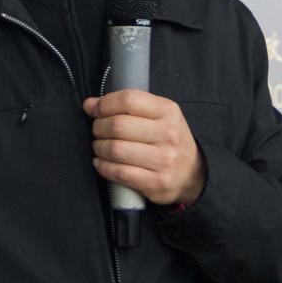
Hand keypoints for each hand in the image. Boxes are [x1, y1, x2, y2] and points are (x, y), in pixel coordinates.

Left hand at [83, 89, 205, 205]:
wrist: (192, 173)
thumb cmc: (168, 139)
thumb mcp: (157, 115)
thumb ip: (126, 106)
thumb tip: (89, 104)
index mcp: (168, 111)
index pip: (129, 100)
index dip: (105, 104)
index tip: (94, 109)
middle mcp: (168, 134)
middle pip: (118, 125)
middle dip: (99, 127)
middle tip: (97, 131)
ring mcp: (163, 160)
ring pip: (116, 149)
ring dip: (99, 148)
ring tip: (100, 146)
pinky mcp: (155, 182)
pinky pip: (119, 173)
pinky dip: (103, 167)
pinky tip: (101, 163)